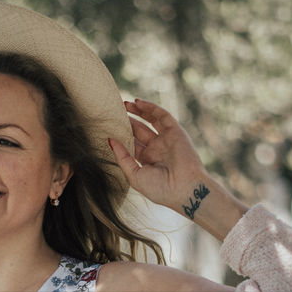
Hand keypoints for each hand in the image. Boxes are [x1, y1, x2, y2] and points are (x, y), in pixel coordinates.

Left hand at [108, 98, 212, 217]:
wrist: (184, 189)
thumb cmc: (160, 188)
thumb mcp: (134, 175)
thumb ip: (122, 158)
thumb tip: (110, 141)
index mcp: (147, 161)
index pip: (132, 144)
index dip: (121, 135)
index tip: (108, 127)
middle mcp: (157, 149)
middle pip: (139, 130)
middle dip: (128, 121)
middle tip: (114, 112)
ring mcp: (166, 139)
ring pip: (150, 120)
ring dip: (138, 111)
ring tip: (124, 104)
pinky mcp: (175, 131)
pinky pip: (162, 115)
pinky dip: (150, 108)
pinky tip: (138, 102)